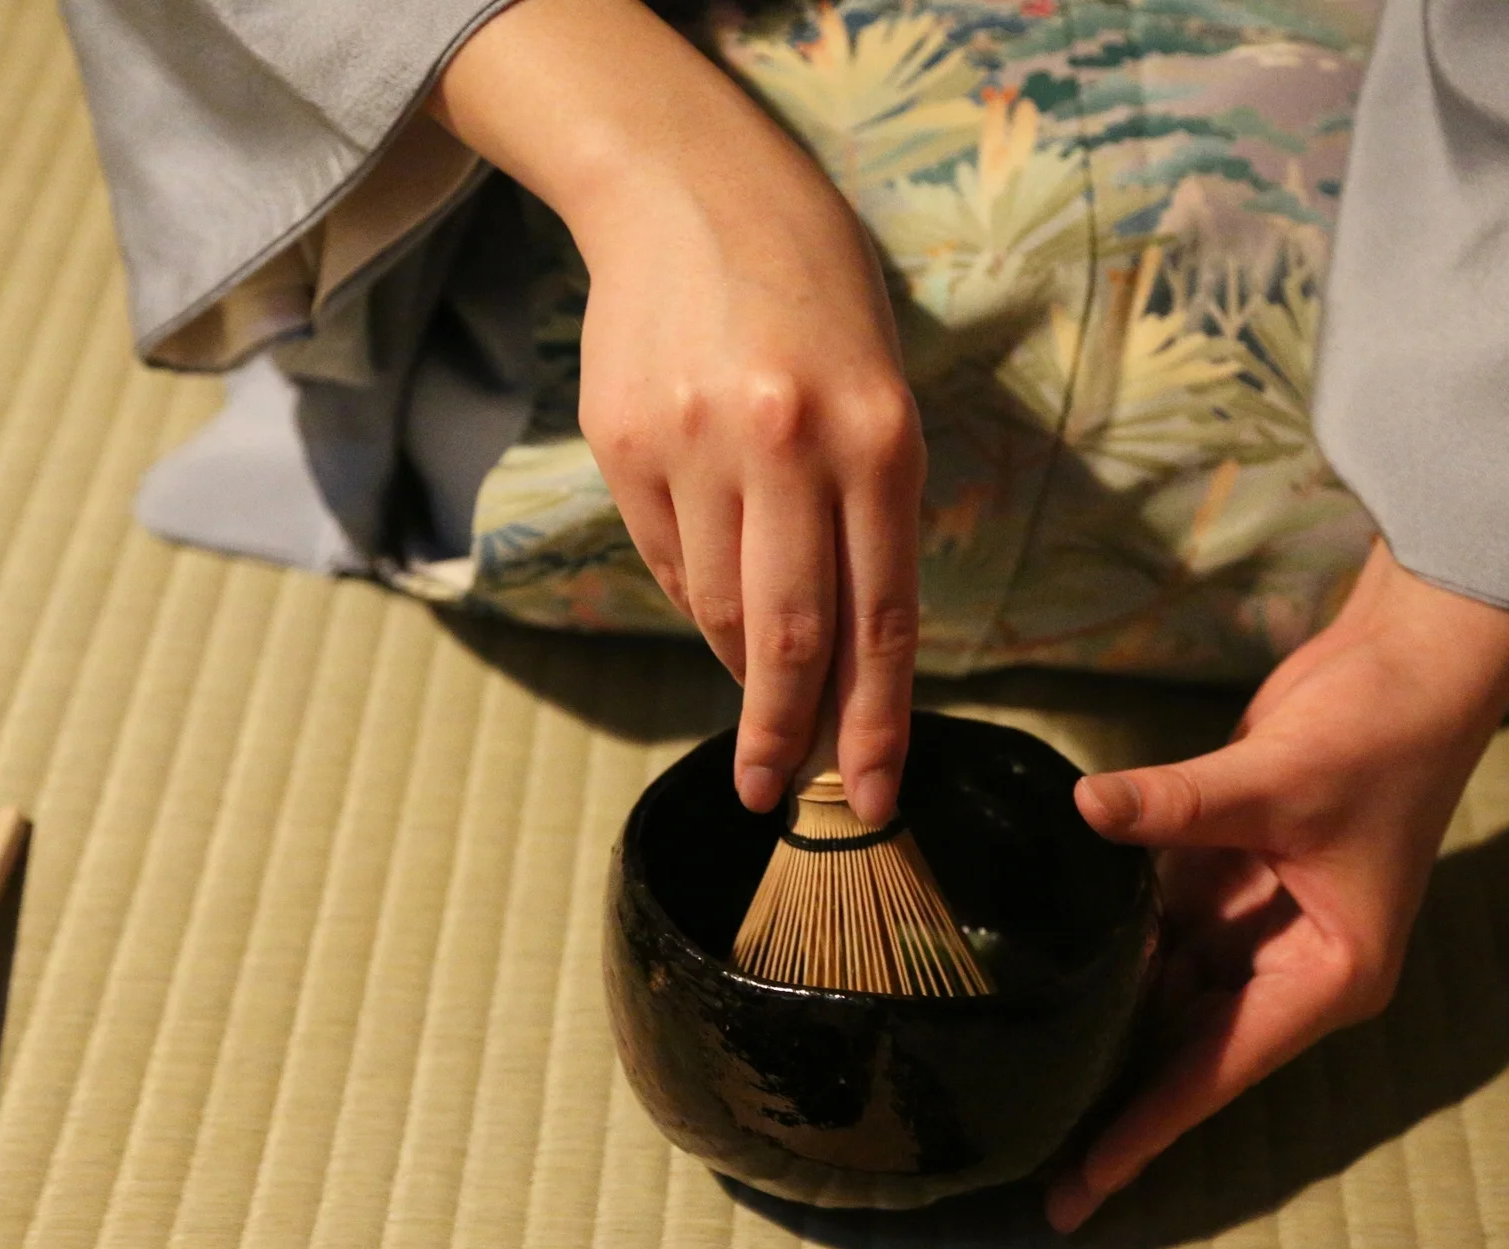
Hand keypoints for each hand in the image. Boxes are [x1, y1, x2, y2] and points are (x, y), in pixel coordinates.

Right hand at [434, 0, 921, 823]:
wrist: (689, 192)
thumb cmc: (813, 304)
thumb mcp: (878, 398)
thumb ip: (864, 525)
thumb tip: (831, 665)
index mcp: (877, 438)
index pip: (884, 618)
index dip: (876, 723)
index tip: (874, 796)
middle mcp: (787, 445)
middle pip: (791, 637)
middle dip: (789, 736)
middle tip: (778, 795)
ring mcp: (696, 445)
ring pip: (720, 608)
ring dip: (741, 662)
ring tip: (756, 678)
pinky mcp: (625, 445)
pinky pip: (669, 560)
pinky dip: (697, 593)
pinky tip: (714, 580)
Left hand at [1045, 540, 1508, 1232]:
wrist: (1412, 660)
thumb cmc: (1378, 735)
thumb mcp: (1277, 780)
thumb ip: (1176, 804)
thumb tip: (1085, 808)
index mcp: (1326, 978)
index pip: (1215, 1070)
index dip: (1143, 1129)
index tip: (1081, 1189)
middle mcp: (1292, 967)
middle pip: (1186, 1048)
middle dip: (1113, 1095)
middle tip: (1025, 1155)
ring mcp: (1260, 922)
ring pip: (1166, 993)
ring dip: (1103, 1022)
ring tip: (1017, 1080)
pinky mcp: (1232, 874)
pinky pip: (1159, 928)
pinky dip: (1109, 946)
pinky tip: (1040, 972)